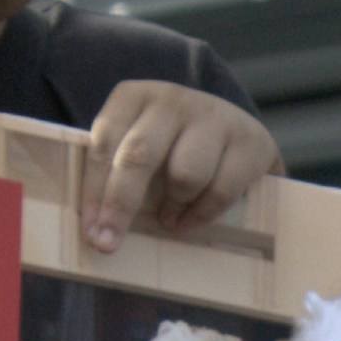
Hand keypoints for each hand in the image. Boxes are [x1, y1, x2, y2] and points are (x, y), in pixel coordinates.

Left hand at [81, 82, 281, 251]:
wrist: (237, 132)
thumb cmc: (174, 147)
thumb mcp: (141, 146)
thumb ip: (117, 172)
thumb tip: (95, 228)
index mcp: (133, 97)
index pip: (105, 142)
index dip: (94, 191)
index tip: (91, 232)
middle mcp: (171, 99)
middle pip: (139, 157)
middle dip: (120, 206)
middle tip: (108, 244)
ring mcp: (213, 116)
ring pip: (183, 176)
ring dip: (172, 208)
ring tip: (169, 218)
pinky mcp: (249, 141)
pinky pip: (220, 190)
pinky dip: (202, 214)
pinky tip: (192, 219)